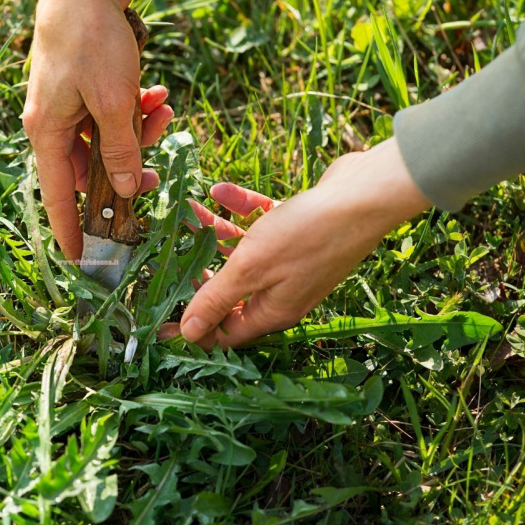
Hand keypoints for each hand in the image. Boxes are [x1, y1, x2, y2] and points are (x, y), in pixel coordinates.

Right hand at [22, 0, 173, 259]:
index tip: (79, 258)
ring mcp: (66, 108)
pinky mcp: (81, 91)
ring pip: (107, 142)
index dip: (68, 229)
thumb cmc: (91, 41)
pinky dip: (134, 111)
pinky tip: (157, 95)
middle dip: (127, 170)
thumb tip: (123, 189)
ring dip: (139, 134)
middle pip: (90, 170)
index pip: (56, 196)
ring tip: (162, 111)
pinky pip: (109, 116)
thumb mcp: (114, 103)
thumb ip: (120, 151)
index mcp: (47, 133)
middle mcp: (52, 125)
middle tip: (157, 175)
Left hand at [180, 137, 431, 348]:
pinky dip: (240, 209)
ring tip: (188, 211)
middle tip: (170, 256)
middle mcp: (281, 291)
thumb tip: (188, 334)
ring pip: (241, 252)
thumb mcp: (251, 270)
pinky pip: (260, 223)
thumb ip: (217, 299)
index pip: (224, 332)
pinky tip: (219, 190)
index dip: (192, 327)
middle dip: (198, 272)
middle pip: (229, 291)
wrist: (364, 195)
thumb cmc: (308, 235)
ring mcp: (291, 260)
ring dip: (214, 233)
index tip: (160, 317)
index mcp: (271, 310)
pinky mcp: (297, 229)